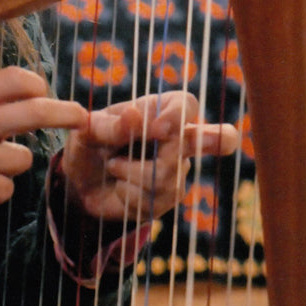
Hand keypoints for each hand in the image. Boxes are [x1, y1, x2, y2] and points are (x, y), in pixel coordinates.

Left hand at [60, 91, 238, 223]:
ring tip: (113, 166)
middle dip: (213, 139)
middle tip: (224, 139)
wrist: (80, 184)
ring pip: (167, 177)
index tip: (159, 128)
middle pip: (202, 139)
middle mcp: (175, 138)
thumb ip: (110, 126)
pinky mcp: (167, 198)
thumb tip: (135, 115)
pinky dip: (127, 194)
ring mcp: (176, 169)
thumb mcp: (88, 132)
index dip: (178, 116)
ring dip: (131, 173)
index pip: (185, 105)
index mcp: (159, 110)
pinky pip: (153, 200)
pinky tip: (119, 188)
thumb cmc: (89, 146)